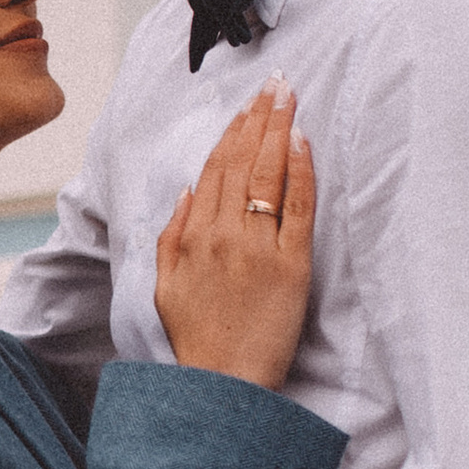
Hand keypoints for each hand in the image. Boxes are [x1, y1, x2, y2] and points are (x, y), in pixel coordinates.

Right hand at [155, 83, 315, 388]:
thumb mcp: (165, 287)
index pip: (214, 169)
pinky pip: (297, 208)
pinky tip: (303, 142)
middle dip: (259, 117)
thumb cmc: (197, 341)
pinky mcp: (291, 266)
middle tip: (276, 83)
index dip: (232, 132)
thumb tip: (186, 194)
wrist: (222, 384)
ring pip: (267, 175)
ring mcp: (257, 248)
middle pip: (242, 162)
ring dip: (279, 130)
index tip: (247, 105)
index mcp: (193, 237)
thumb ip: (171, 237)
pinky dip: (300, 172)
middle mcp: (223, 235)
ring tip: (290, 98)